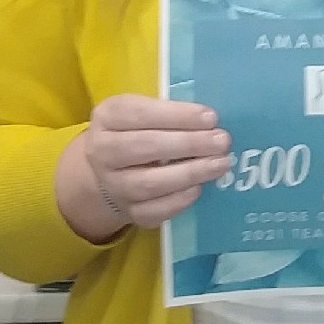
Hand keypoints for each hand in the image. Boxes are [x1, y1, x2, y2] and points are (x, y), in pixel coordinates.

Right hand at [55, 95, 231, 243]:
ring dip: (190, 173)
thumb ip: (170, 112)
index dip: (178, 115)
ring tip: (220, 163)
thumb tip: (210, 121)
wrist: (110, 171)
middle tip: (221, 141)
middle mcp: (102, 152)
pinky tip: (199, 187)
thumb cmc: (137, 131)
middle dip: (189, 144)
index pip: (140, 113)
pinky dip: (179, 200)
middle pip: (145, 147)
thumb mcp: (144, 111)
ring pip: (150, 183)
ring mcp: (113, 185)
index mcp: (107, 117)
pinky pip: (154, 211)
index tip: (211, 118)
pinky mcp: (128, 212)